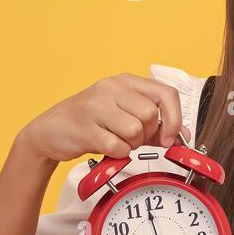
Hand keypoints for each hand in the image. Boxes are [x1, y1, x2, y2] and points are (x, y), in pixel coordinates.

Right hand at [19, 73, 189, 163]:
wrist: (49, 131)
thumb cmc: (90, 122)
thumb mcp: (123, 113)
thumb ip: (155, 122)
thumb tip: (184, 136)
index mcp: (125, 81)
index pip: (166, 93)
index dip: (175, 118)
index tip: (172, 136)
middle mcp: (110, 88)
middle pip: (151, 115)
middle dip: (148, 134)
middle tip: (133, 138)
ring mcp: (96, 106)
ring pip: (136, 130)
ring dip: (132, 144)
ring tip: (116, 140)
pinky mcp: (86, 128)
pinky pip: (118, 147)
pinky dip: (117, 153)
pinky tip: (105, 146)